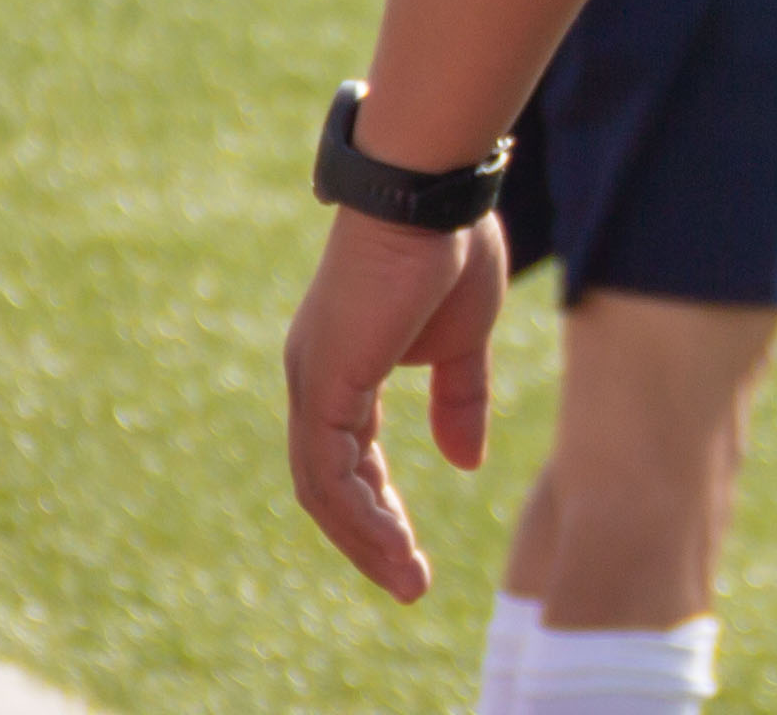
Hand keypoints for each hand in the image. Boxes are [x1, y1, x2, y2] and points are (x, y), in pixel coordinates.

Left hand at [280, 205, 504, 602]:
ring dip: (366, 541)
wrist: (430, 193)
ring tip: (409, 580)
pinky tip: (392, 541)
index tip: (414, 553)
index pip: (352, 461)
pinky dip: (358, 514)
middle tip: (411, 583)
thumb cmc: (448, 248)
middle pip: (329, 486)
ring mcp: (313, 382)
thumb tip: (463, 463)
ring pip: (322, 490)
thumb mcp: (462, 340)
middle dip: (371, 539)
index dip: (381, 509)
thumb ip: (457, 399)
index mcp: (343, 369)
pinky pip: (329, 471)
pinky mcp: (323, 382)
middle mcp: (316, 380)